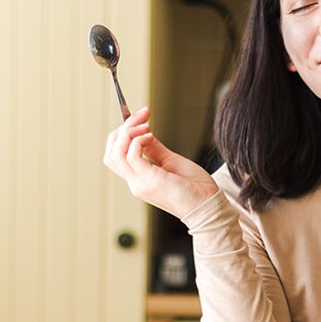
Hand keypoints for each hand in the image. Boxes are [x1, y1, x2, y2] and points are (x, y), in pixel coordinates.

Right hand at [103, 107, 219, 218]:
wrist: (209, 205)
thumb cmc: (195, 187)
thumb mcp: (171, 162)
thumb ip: (154, 149)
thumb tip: (144, 133)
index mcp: (139, 180)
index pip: (116, 156)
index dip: (123, 134)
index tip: (140, 118)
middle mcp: (136, 183)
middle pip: (112, 153)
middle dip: (122, 129)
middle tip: (141, 116)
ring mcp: (140, 183)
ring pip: (116, 153)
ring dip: (128, 133)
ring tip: (145, 125)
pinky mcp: (149, 181)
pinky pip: (131, 156)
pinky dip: (138, 141)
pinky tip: (150, 135)